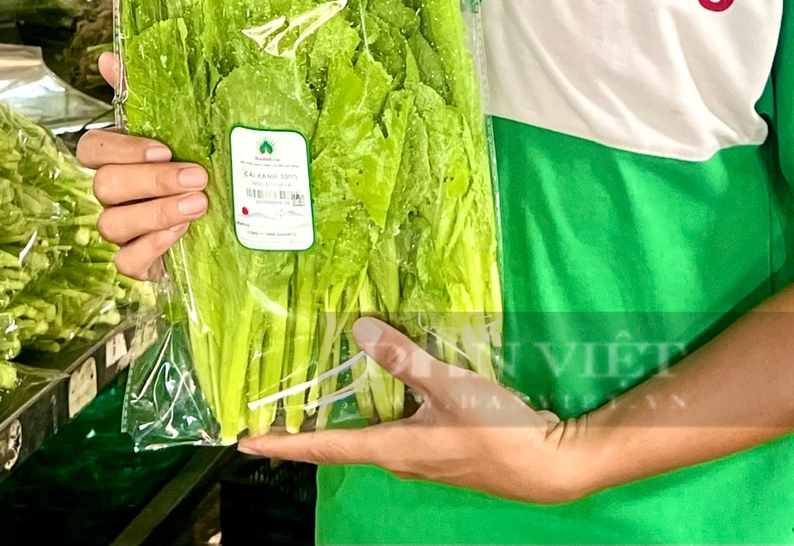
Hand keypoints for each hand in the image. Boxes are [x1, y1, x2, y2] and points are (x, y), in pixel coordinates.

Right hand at [75, 51, 208, 278]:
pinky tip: (180, 234)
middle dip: (151, 182)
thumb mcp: (178, 128)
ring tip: (199, 205)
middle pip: (104, 185)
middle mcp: (111, 194)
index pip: (91, 149)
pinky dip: (151, 248)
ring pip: (112, 223)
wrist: (226, 218)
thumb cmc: (195, 164)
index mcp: (117, 158)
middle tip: (196, 176)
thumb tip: (109, 55)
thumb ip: (141, 92)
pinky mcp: (136, 263)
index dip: (122, 149)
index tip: (163, 148)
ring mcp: (120, 230)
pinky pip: (126, 261)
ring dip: (156, 213)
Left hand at [240, 318, 596, 505]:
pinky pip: (394, 428)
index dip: (283, 443)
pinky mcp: (441, 448)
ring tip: (310, 393)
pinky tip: (376, 387)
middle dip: (304, 428)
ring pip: (368, 434)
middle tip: (267, 409)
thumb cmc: (499, 430)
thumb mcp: (450, 387)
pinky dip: (374, 409)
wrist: (550, 465)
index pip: (324, 447)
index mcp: (393, 448)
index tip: (243, 441)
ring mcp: (421, 456)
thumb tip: (359, 327)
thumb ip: (405, 358)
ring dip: (339, 416)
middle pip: (340, 443)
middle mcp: (399, 458)